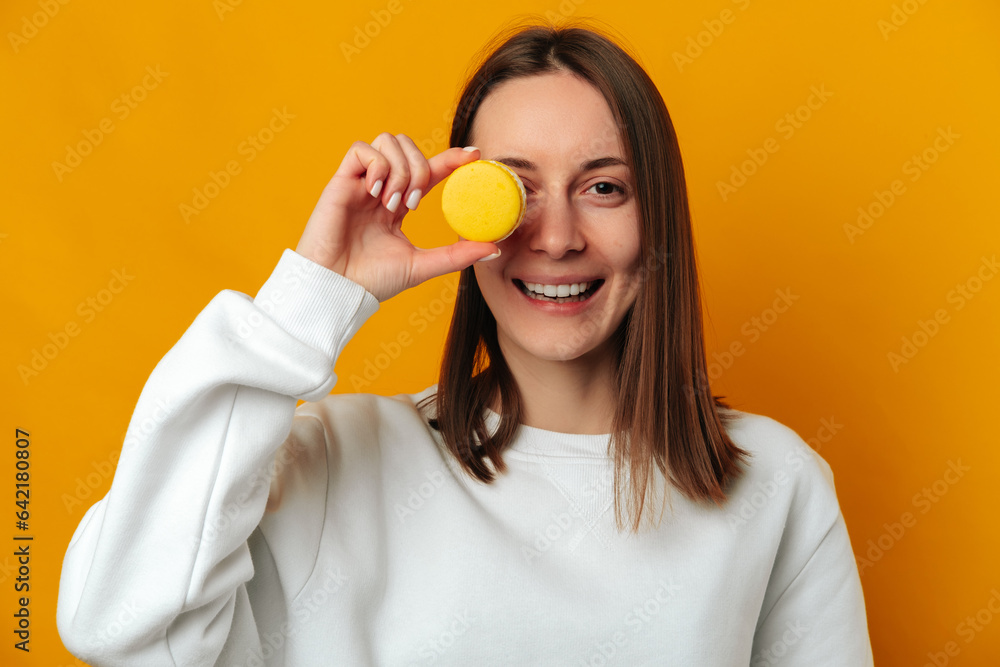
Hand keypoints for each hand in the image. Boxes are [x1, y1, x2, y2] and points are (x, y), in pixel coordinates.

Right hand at [295, 134, 497, 301]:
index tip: (475, 155)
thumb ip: (457, 255)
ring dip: (400, 169)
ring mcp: (360, 183)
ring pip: (388, 142)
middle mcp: (380, 189)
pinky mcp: (340, 182)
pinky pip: (361, 149)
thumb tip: (494, 248)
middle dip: (420, 168)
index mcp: (398, 205)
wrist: (337, 288)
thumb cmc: (372, 281)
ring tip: (392, 202)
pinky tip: (375, 193)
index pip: (428, 171)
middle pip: (408, 148)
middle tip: (413, 203)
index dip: (451, 158)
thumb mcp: (422, 266)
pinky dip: (377, 166)